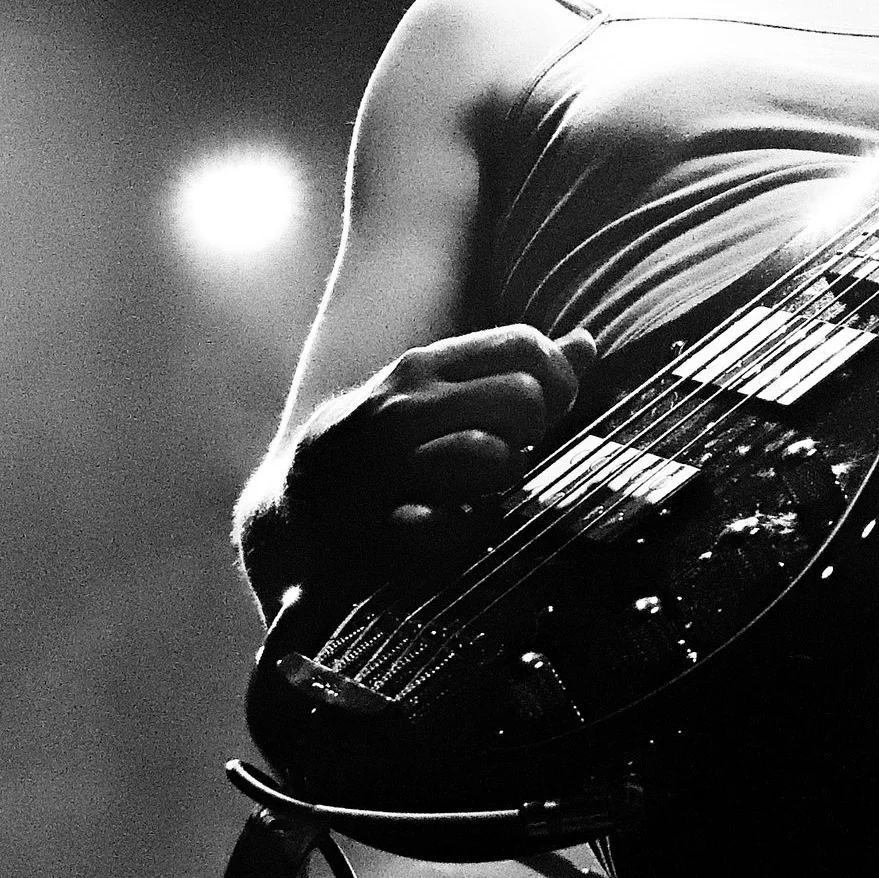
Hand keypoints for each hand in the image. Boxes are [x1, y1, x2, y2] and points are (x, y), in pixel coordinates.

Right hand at [285, 323, 598, 566]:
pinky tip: (447, 528)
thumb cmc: (382, 449)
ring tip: (472, 494)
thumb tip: (587, 344)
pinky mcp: (377, 528)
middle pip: (523, 399)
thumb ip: (510, 371)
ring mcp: (386, 467)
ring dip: (499, 485)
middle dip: (531, 435)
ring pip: (492, 456)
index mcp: (422, 369)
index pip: (524, 345)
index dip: (557, 381)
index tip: (543, 417)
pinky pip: (456, 526)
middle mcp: (404, 407)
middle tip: (504, 458)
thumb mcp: (435, 396)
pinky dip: (466, 532)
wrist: (291, 514)